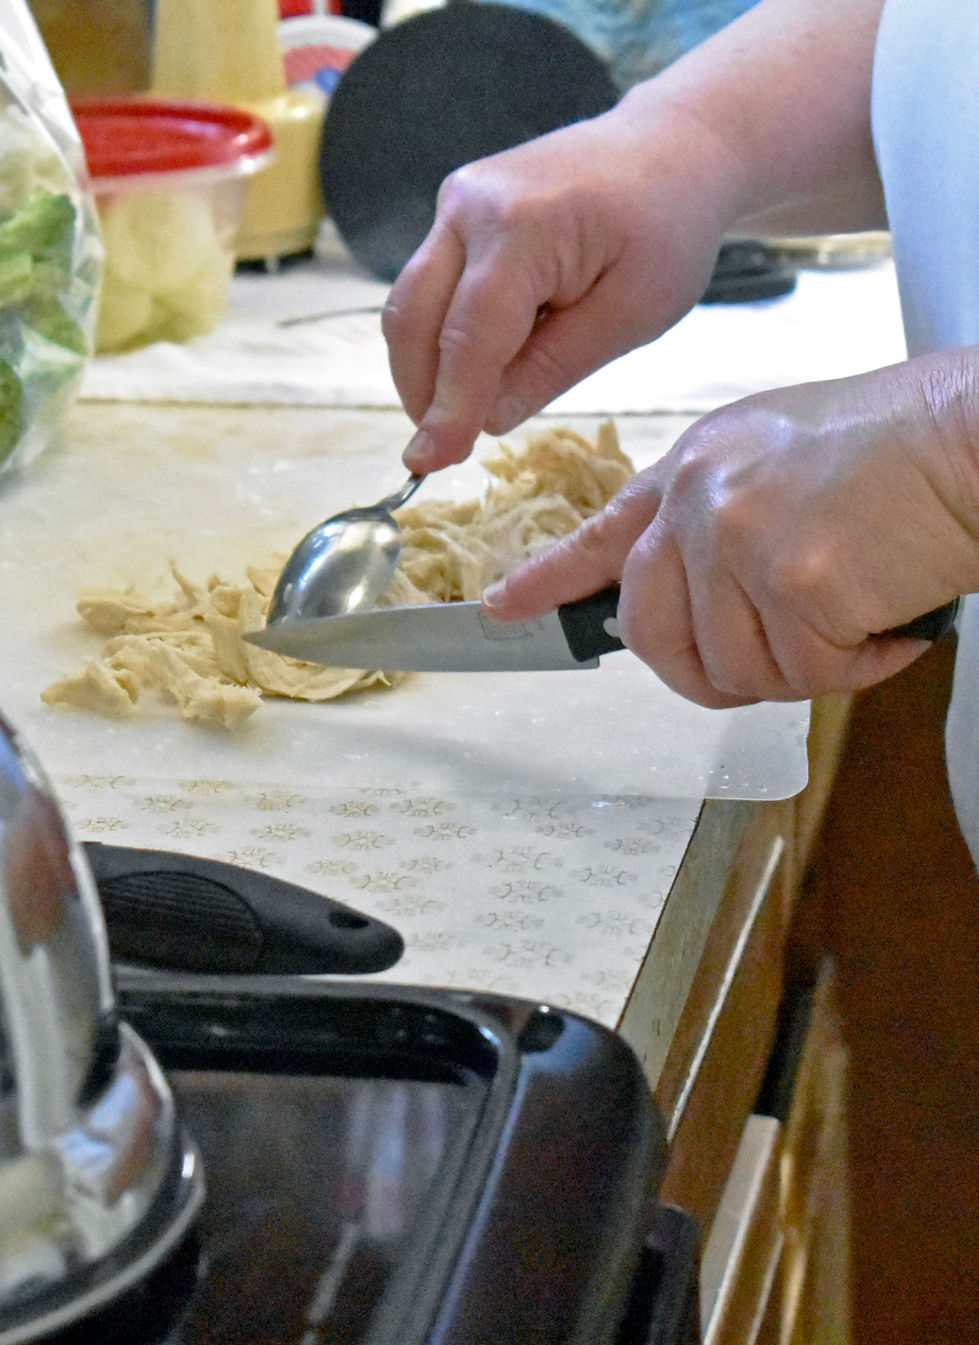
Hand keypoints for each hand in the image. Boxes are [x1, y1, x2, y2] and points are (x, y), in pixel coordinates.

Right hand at [382, 97, 738, 473]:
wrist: (672, 148)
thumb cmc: (667, 229)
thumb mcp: (631, 315)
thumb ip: (553, 367)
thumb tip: (485, 421)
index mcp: (524, 225)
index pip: (468, 335)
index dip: (448, 407)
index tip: (428, 463)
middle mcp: (471, 205)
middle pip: (414, 318)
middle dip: (422, 392)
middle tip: (443, 449)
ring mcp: (457, 202)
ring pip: (411, 304)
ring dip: (428, 368)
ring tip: (468, 411)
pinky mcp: (457, 213)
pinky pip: (432, 287)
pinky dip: (444, 337)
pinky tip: (485, 365)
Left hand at [482, 355, 978, 705]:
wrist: (970, 434)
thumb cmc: (898, 448)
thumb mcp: (779, 458)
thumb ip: (719, 520)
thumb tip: (698, 597)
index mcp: (695, 470)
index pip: (603, 537)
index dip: (551, 579)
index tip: (506, 607)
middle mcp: (699, 502)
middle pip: (656, 637)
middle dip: (712, 671)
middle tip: (782, 653)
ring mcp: (738, 540)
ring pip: (735, 670)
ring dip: (805, 664)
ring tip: (859, 606)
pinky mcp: (791, 582)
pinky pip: (805, 676)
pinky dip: (857, 665)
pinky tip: (888, 615)